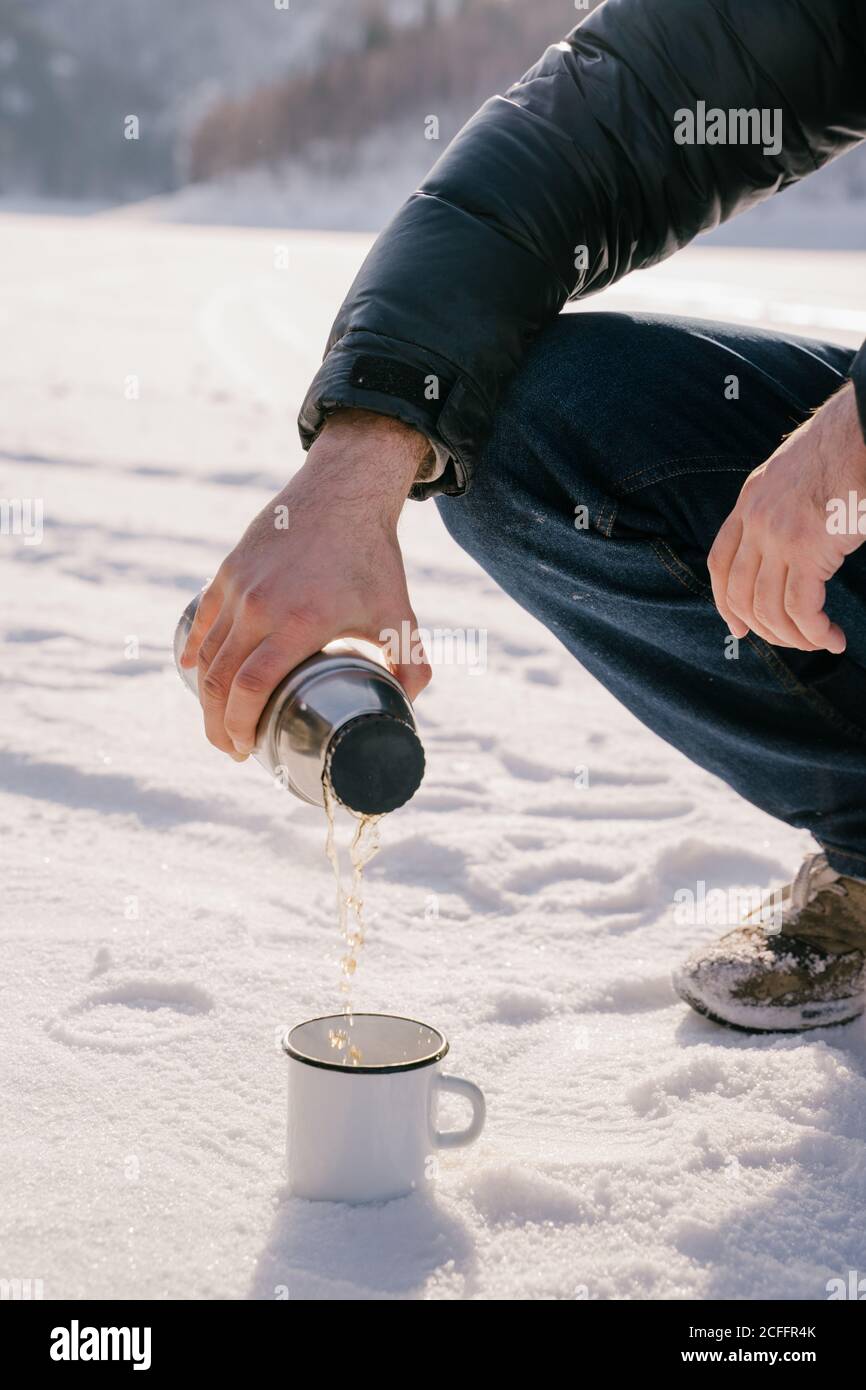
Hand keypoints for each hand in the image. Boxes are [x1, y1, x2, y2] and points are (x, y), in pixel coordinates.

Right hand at [180, 409, 431, 758]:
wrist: (343, 494)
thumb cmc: (371, 558)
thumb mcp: (398, 615)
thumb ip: (412, 665)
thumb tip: (409, 707)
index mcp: (300, 622)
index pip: (251, 688)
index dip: (240, 726)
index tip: (246, 750)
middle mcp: (261, 606)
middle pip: (220, 681)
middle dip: (218, 724)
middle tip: (231, 748)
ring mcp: (239, 587)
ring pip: (207, 655)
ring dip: (206, 696)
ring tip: (219, 720)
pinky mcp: (228, 572)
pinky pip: (202, 622)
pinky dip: (194, 652)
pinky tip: (193, 671)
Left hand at [708, 383, 865, 652]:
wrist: (864, 430)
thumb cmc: (846, 451)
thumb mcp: (796, 476)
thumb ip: (783, 507)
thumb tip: (794, 545)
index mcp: (750, 501)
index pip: (720, 562)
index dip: (724, 601)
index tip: (739, 627)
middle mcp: (755, 520)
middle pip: (740, 593)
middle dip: (765, 628)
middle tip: (793, 642)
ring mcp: (778, 535)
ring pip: (770, 608)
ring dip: (794, 637)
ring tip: (819, 642)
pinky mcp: (807, 549)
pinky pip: (801, 609)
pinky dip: (815, 632)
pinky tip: (832, 639)